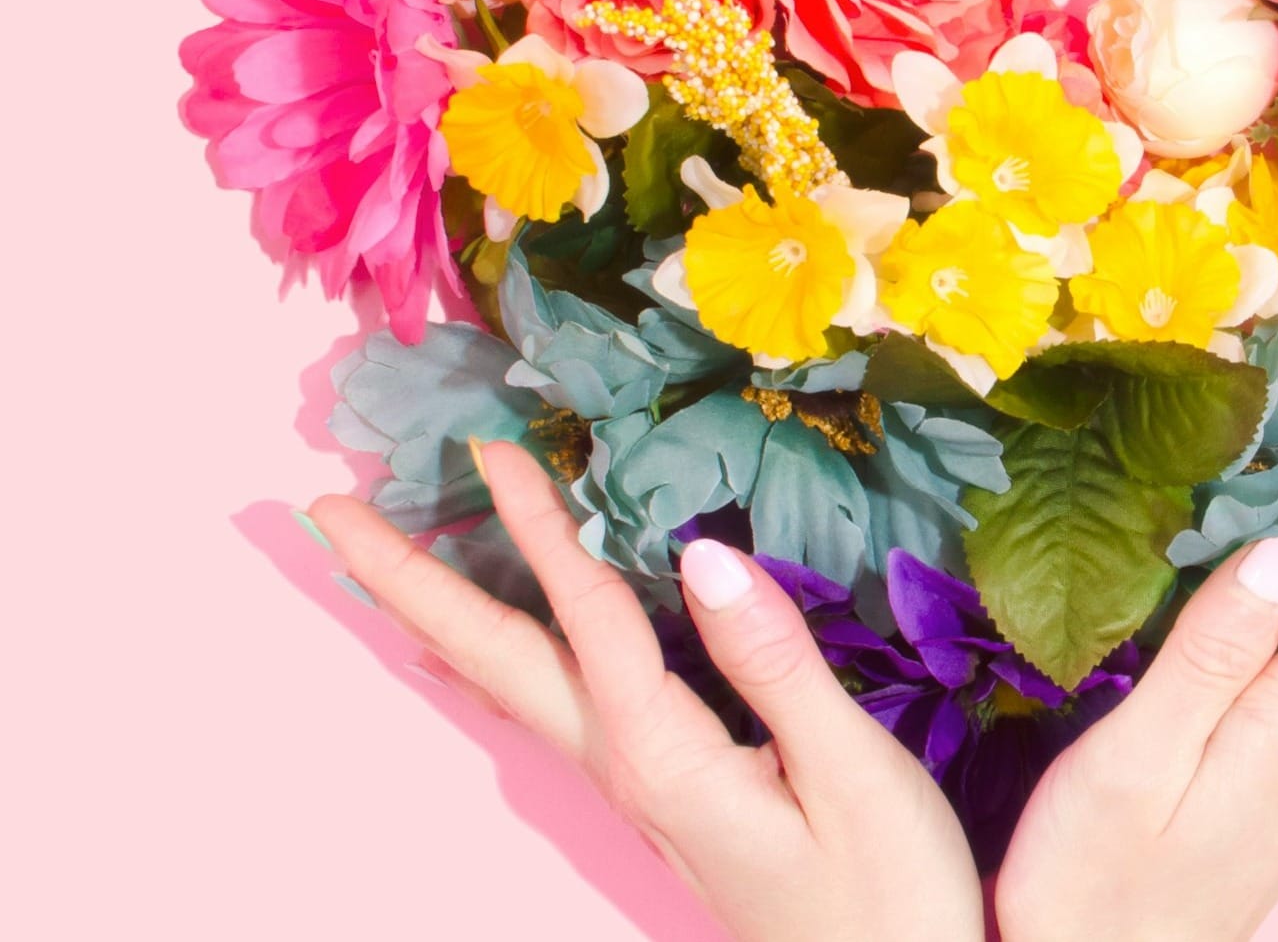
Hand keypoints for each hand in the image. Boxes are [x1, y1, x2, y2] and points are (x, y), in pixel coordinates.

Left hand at [308, 440, 982, 941]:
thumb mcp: (853, 774)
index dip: (537, 523)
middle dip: (408, 581)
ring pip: (508, 685)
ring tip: (376, 565)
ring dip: (436, 616)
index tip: (487, 443)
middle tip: (328, 510)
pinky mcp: (658, 795)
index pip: (585, 615)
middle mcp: (626, 769)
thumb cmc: (888, 894)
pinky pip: (545, 707)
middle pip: (494, 660)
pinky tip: (472, 657)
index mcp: (666, 756)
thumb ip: (775, 662)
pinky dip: (491, 662)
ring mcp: (633, 788)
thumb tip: (703, 554)